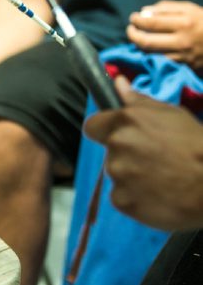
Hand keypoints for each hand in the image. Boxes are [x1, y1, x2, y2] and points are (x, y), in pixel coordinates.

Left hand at [84, 77, 202, 229]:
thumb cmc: (196, 144)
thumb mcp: (172, 114)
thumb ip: (138, 100)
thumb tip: (117, 83)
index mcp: (125, 120)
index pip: (93, 126)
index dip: (104, 130)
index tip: (118, 136)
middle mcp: (117, 145)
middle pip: (110, 152)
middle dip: (126, 154)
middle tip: (154, 159)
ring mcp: (118, 174)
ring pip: (117, 174)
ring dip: (131, 177)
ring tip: (160, 179)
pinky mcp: (123, 201)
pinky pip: (122, 197)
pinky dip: (135, 198)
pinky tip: (157, 196)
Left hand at [127, 0, 202, 71]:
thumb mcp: (190, 9)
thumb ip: (167, 8)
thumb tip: (144, 12)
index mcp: (184, 22)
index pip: (151, 23)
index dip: (137, 20)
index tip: (133, 17)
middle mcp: (182, 41)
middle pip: (147, 42)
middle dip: (133, 35)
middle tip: (130, 29)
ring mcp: (183, 57)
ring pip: (151, 54)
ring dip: (139, 46)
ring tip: (137, 38)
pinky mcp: (185, 67)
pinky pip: (161, 62)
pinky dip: (151, 56)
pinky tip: (148, 49)